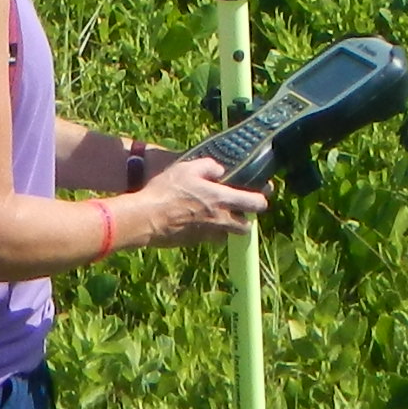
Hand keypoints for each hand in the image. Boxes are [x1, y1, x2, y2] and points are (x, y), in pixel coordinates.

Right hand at [117, 147, 263, 249]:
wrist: (146, 218)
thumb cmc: (166, 191)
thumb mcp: (186, 168)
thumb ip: (208, 166)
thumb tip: (220, 170)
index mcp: (222, 199)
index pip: (256, 204)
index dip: (261, 199)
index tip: (259, 195)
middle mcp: (220, 220)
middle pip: (246, 226)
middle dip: (246, 219)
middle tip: (237, 209)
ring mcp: (208, 234)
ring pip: (227, 235)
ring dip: (227, 228)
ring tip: (216, 217)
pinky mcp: (195, 242)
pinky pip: (209, 238)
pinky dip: (208, 232)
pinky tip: (196, 222)